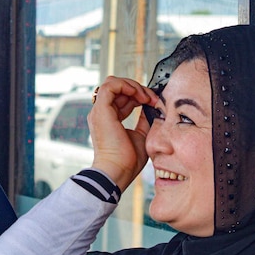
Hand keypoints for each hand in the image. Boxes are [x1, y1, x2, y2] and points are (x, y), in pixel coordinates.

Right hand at [88, 76, 159, 191]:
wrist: (118, 171)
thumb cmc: (127, 160)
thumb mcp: (141, 136)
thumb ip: (143, 121)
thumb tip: (152, 109)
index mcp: (109, 119)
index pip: (122, 98)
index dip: (138, 95)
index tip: (154, 102)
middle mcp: (101, 113)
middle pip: (117, 88)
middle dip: (137, 89)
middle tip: (153, 98)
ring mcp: (99, 111)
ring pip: (113, 82)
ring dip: (133, 85)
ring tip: (146, 97)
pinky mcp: (101, 110)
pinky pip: (111, 86)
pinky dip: (126, 86)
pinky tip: (140, 95)